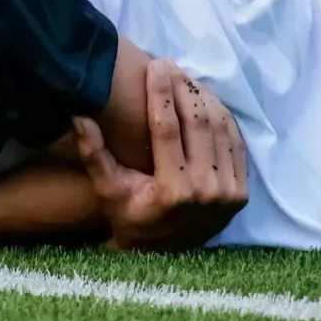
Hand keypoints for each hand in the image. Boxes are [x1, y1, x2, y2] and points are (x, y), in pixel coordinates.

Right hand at [73, 58, 247, 251]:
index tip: (155, 66)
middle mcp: (206, 192)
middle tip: (169, 66)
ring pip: (221, 129)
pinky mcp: (242, 192)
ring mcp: (229, 193)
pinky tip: (206, 102)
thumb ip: (94, 154)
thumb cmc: (130, 217)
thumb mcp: (108, 190)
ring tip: (185, 79)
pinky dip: (222, 118)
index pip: (168, 129)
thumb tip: (78, 115)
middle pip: (198, 123)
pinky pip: (236, 143)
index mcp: (172, 191)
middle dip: (183, 88)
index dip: (161, 93)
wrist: (166, 254)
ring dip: (204, 99)